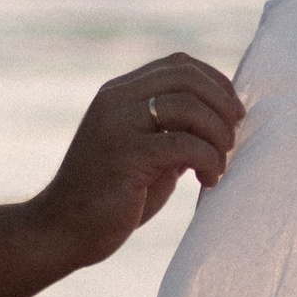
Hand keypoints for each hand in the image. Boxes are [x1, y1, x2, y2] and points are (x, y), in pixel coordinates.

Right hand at [29, 54, 241, 269]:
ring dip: (218, 135)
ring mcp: (118, 126)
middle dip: (222, 105)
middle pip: (187, 78)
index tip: (233, 114)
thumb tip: (221, 122)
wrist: (62, 231)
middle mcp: (116, 101)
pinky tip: (209, 180)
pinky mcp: (125, 156)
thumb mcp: (145, 154)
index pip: (178, 65)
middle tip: (233, 138)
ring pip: (188, 107)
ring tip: (220, 164)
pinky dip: (208, 160)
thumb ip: (173, 132)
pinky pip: (184, 144)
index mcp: (119, 94)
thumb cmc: (110, 198)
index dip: (216, 82)